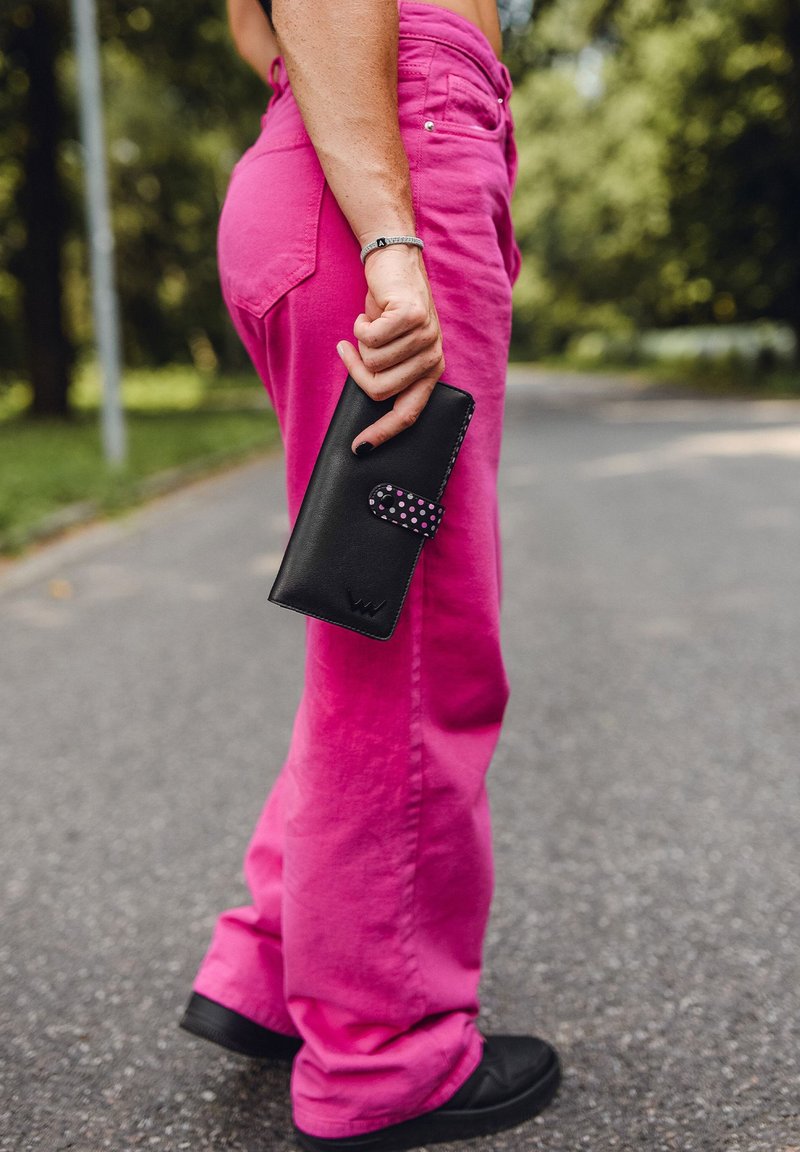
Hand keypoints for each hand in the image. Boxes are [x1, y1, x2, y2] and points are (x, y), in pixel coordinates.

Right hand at [337, 244, 444, 454]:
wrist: (394, 262)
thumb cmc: (387, 309)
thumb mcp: (391, 347)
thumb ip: (387, 373)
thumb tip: (364, 402)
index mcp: (430, 371)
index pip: (408, 413)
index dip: (383, 433)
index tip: (359, 447)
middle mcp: (432, 357)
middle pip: (380, 390)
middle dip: (356, 372)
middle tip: (350, 352)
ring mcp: (426, 336)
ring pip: (372, 363)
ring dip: (359, 344)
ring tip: (369, 326)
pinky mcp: (412, 316)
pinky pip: (369, 338)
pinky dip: (359, 326)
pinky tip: (369, 312)